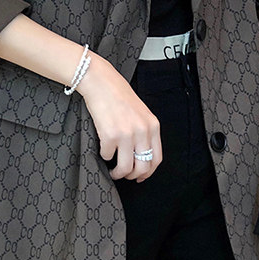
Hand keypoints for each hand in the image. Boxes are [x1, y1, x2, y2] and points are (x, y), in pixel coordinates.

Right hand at [76, 54, 162, 182]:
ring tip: (113, 170)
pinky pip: (107, 156)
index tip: (140, 177)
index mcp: (153, 126)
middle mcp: (142, 131)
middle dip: (132, 176)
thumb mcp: (141, 113)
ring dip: (118, 173)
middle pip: (143, 167)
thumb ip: (145, 132)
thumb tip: (141, 156)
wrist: (102, 82)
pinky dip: (104, 156)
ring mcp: (126, 134)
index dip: (148, 172)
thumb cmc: (119, 96)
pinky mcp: (110, 135)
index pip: (156, 158)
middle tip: (124, 174)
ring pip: (125, 168)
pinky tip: (103, 148)